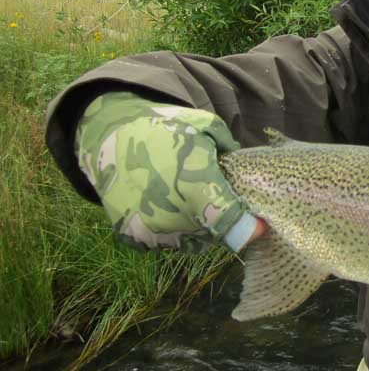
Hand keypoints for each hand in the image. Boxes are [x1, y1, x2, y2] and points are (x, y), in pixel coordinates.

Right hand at [76, 91, 249, 251]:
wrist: (108, 136)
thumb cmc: (164, 128)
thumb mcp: (206, 129)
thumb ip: (231, 153)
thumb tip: (247, 171)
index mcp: (195, 189)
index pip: (231, 226)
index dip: (249, 229)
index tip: (259, 225)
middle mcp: (172, 216)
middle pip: (213, 234)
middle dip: (219, 218)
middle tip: (209, 192)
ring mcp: (149, 231)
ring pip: (191, 241)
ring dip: (195, 225)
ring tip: (182, 194)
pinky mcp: (131, 237)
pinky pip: (165, 241)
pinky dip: (169, 229)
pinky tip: (162, 202)